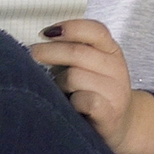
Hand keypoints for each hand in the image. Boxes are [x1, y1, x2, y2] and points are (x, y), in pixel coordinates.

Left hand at [30, 19, 153, 153]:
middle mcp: (117, 68)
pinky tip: (70, 105)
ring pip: (74, 77)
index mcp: (111, 51)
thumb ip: (71, 52)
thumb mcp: (88, 66)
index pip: (94, 30)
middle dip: (48, 52)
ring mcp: (116, 91)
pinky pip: (85, 100)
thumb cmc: (94, 92)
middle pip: (77, 52)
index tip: (45, 33)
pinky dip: (73, 102)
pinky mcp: (111, 113)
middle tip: (33, 55)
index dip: (69, 28)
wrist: (121, 125)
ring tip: (59, 91)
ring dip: (59, 83)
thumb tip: (40, 45)